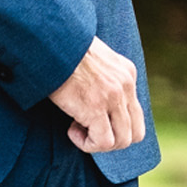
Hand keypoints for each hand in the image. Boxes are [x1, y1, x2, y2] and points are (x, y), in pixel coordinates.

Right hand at [49, 33, 144, 152]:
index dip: (114, 124)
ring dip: (99, 143)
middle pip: (135, 132)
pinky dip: (87, 144)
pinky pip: (103, 142)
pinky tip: (71, 130)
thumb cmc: (64, 52)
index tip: (92, 116)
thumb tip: (100, 101)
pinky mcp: (96, 107)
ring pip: (122, 141)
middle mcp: (126, 85)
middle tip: (89, 130)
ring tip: (78, 128)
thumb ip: (106, 78)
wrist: (51, 43)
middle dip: (112, 140)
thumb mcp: (96, 59)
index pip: (135, 113)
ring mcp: (113, 97)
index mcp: (127, 72)